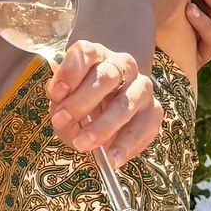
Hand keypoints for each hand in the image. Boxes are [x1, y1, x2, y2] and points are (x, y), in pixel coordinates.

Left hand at [48, 40, 162, 165]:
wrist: (107, 115)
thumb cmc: (81, 104)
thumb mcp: (64, 101)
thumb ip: (60, 103)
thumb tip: (62, 113)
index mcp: (97, 55)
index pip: (86, 52)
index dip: (70, 71)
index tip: (56, 92)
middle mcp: (123, 66)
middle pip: (108, 76)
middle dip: (82, 101)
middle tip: (62, 120)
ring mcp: (142, 87)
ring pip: (127, 102)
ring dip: (103, 125)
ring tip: (84, 144)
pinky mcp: (154, 111)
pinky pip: (144, 126)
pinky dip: (127, 144)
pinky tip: (112, 158)